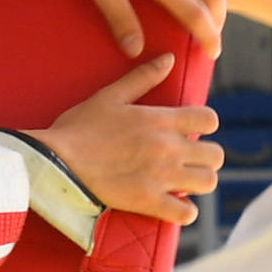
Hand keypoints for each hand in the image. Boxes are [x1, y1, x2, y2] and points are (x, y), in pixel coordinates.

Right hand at [34, 56, 222, 224]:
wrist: (56, 161)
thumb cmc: (79, 127)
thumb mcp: (111, 95)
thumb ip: (143, 77)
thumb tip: (169, 58)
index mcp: (161, 121)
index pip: (209, 120)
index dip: (204, 124)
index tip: (190, 130)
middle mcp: (168, 148)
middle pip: (216, 155)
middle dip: (205, 156)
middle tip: (188, 159)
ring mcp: (161, 177)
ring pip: (208, 182)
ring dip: (199, 182)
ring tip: (183, 182)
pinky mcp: (148, 202)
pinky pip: (186, 213)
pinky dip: (184, 211)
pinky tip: (173, 205)